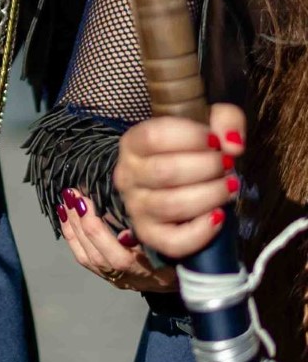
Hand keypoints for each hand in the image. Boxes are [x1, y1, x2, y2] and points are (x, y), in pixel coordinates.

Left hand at [56, 186, 175, 292]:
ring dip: (72, 229)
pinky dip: (72, 239)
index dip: (96, 226)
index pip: (115, 255)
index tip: (87, 198)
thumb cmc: (180, 251)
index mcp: (146, 268)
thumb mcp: (174, 238)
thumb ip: (151, 226)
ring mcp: (116, 278)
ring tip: (64, 205)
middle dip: (79, 222)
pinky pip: (84, 259)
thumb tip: (128, 202)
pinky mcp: (109, 277)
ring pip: (86, 257)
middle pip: (95, 254)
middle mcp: (128, 276)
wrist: (188, 280)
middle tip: (71, 195)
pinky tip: (66, 220)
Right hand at [113, 102, 245, 260]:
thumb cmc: (191, 149)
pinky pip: (173, 241)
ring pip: (172, 206)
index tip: (216, 141)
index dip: (191, 138)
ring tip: (229, 187)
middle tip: (227, 166)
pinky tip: (218, 216)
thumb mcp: (208, 123)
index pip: (155, 137)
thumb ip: (225, 120)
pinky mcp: (150, 235)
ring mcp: (135, 207)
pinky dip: (201, 232)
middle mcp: (127, 175)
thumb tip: (233, 144)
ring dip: (210, 196)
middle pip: (166, 172)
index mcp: (133, 142)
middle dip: (207, 168)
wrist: (177, 177)